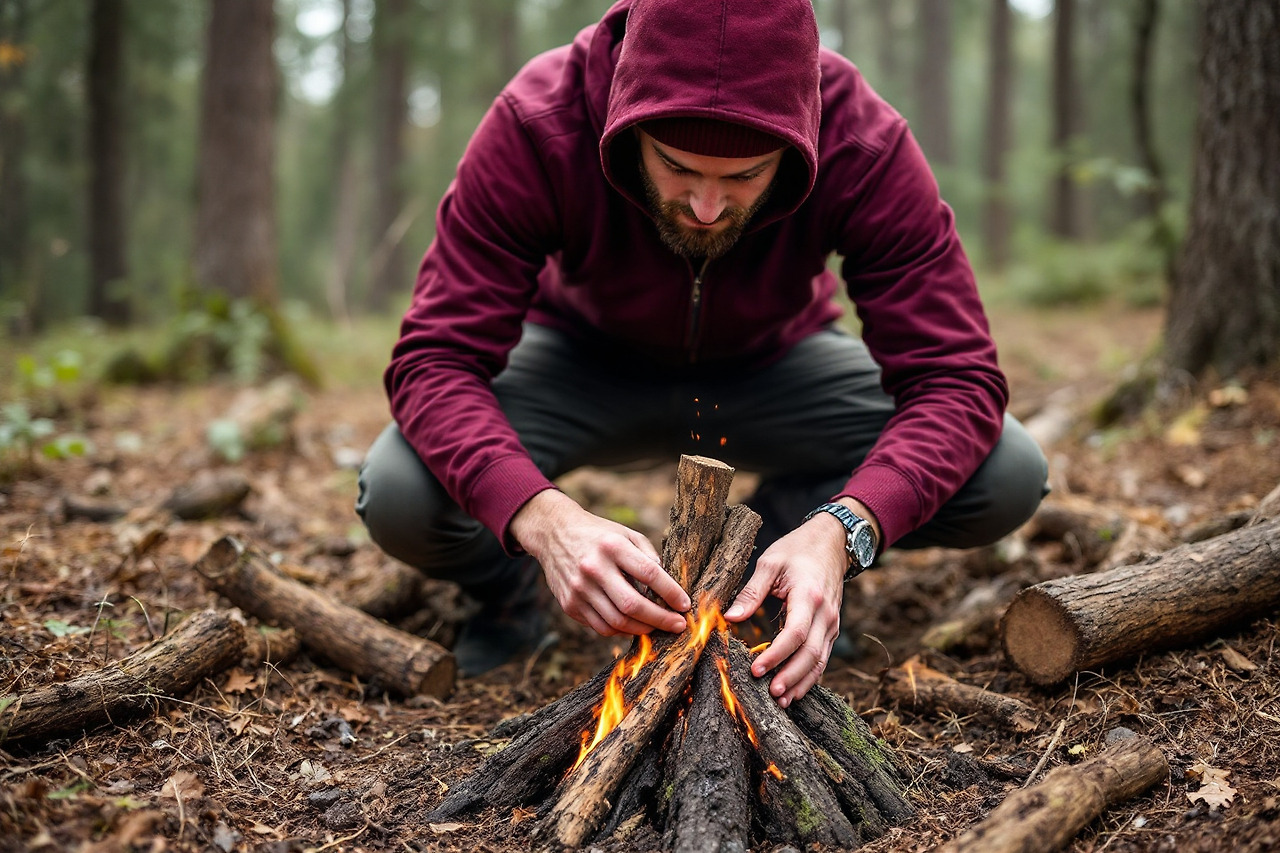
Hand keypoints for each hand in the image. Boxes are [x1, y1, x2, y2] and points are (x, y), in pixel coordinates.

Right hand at [511, 490, 690, 636]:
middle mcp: (594, 568)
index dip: (671, 593)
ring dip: (642, 629)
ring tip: (657, 627)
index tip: (685, 605)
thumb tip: (669, 587)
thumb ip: (648, 557)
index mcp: (612, 546)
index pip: (650, 574)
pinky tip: (633, 626)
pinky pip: (601, 627)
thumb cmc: (598, 535)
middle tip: (678, 625)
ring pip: (617, 622)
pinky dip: (621, 631)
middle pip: (633, 605)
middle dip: (660, 619)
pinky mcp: (569, 605)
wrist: (553, 534)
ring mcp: (579, 589)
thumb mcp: (626, 534)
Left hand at [723, 499, 878, 706]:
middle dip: (791, 677)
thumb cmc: (797, 550)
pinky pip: (823, 657)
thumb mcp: (769, 563)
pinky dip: (811, 675)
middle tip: (770, 694)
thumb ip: (750, 592)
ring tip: (782, 701)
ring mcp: (832, 623)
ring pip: (821, 660)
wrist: (830, 543)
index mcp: (809, 595)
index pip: (795, 633)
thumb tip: (729, 618)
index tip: (756, 669)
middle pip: (811, 654)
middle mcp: (826, 613)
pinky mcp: (831, 628)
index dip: (777, 655)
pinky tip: (795, 689)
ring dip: (802, 682)